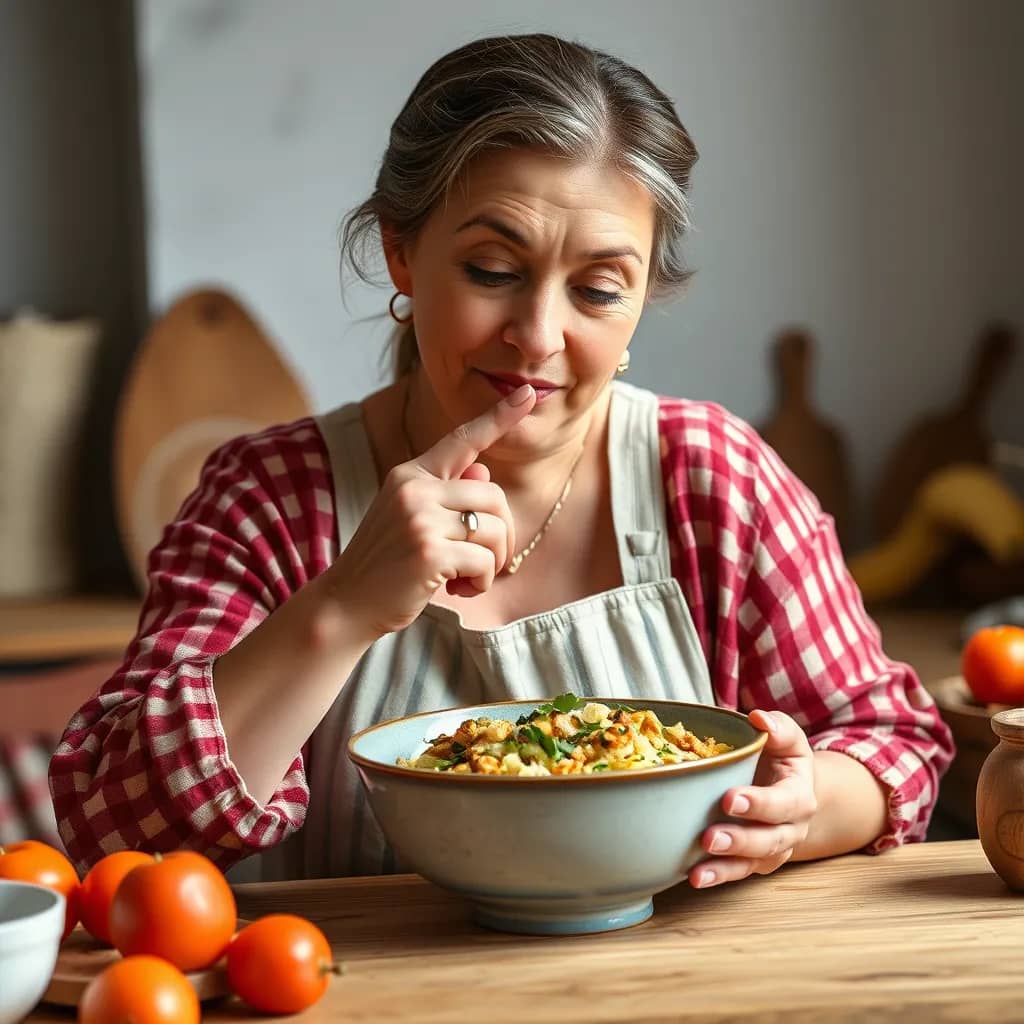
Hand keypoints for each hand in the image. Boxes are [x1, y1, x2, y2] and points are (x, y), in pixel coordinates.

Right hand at [328, 383, 536, 638]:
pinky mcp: (429, 552)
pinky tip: (459, 589)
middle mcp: (414, 488)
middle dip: (501, 534)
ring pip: (495, 529)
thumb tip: (485, 471)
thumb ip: (449, 494)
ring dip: (492, 563)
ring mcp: (420, 518)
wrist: (345, 604)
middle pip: (495, 495)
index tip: (527, 394)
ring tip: (466, 577)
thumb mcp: (413, 519)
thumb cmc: (386, 564)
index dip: (498, 416)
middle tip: (482, 562)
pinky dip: (481, 582)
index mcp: (410, 474)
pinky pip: (485, 562)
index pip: (462, 439)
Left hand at [689, 709, 816, 888]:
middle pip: (769, 840)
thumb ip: (777, 728)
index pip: (784, 803)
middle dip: (739, 840)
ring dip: (725, 867)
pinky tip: (694, 877)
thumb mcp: (787, 738)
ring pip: (752, 863)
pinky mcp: (754, 861)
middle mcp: (790, 828)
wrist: (790, 788)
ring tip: (698, 870)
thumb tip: (759, 718)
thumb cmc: (782, 758)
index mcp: (800, 796)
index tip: (729, 799)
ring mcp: (772, 848)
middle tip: (709, 837)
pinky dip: (717, 876)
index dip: (759, 804)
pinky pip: (738, 873)